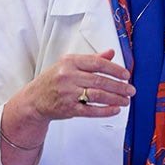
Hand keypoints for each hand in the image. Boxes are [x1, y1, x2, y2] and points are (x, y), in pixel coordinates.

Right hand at [0, 49, 132, 164]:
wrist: (34, 99)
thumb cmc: (53, 80)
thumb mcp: (69, 65)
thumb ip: (91, 59)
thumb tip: (111, 53)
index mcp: (70, 62)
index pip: (97, 63)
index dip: (115, 69)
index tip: (126, 75)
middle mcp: (68, 76)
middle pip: (100, 80)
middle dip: (119, 86)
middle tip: (130, 90)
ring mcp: (68, 93)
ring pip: (97, 95)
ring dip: (115, 99)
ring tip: (125, 100)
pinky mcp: (68, 108)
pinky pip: (91, 110)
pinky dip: (105, 110)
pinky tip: (115, 109)